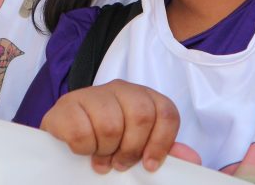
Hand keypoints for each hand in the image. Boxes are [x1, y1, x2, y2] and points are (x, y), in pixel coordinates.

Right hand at [41, 80, 179, 173]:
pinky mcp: (67, 104)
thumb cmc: (106, 143)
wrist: (63, 138)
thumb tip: (191, 158)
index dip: (161, 143)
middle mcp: (120, 89)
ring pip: (111, 124)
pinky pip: (81, 131)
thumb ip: (163, 151)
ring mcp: (93, 93)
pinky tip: (82, 149)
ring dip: (105, 150)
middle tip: (119, 162)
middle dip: (131, 148)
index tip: (149, 165)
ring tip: (100, 155)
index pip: (166, 113)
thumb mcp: (137, 147)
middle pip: (141, 115)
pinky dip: (83, 148)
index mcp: (143, 98)